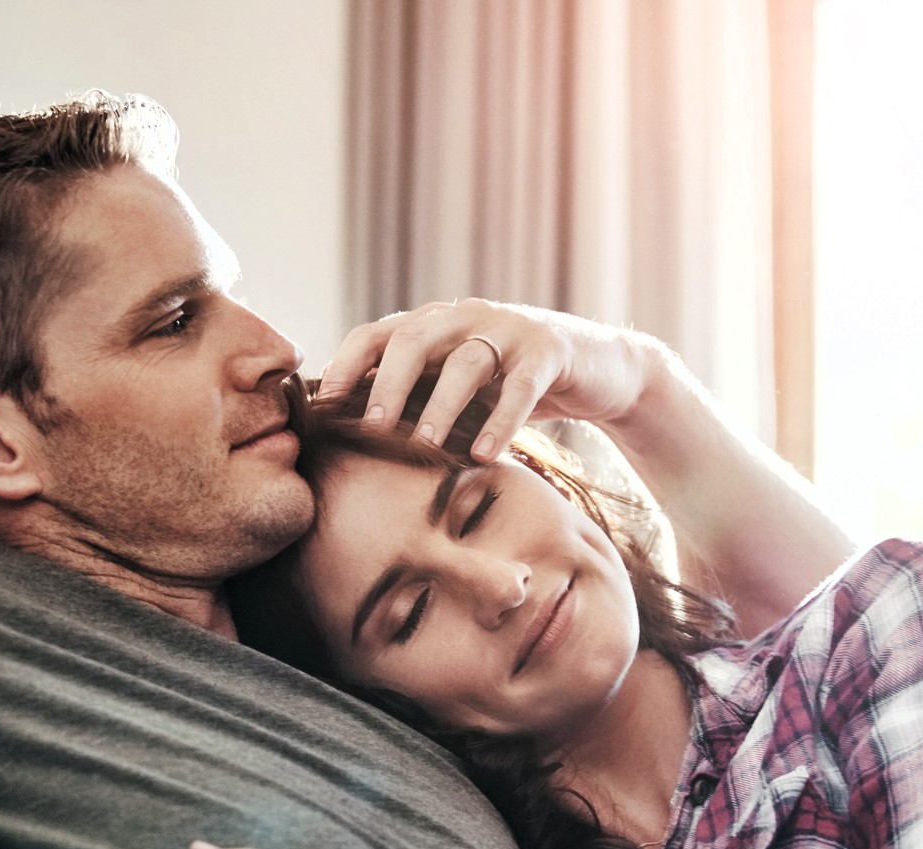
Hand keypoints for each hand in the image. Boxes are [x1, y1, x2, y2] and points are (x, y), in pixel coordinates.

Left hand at [315, 298, 667, 462]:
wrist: (599, 372)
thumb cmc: (512, 388)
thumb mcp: (458, 389)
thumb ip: (414, 398)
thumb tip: (348, 439)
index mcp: (434, 324)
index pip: (376, 334)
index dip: (346, 366)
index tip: (323, 410)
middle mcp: (465, 317)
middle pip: (414, 338)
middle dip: (386, 383)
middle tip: (369, 428)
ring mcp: (510, 329)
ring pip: (466, 361)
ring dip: (440, 406)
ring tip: (423, 447)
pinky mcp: (550, 351)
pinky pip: (522, 385)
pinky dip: (502, 420)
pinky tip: (485, 456)